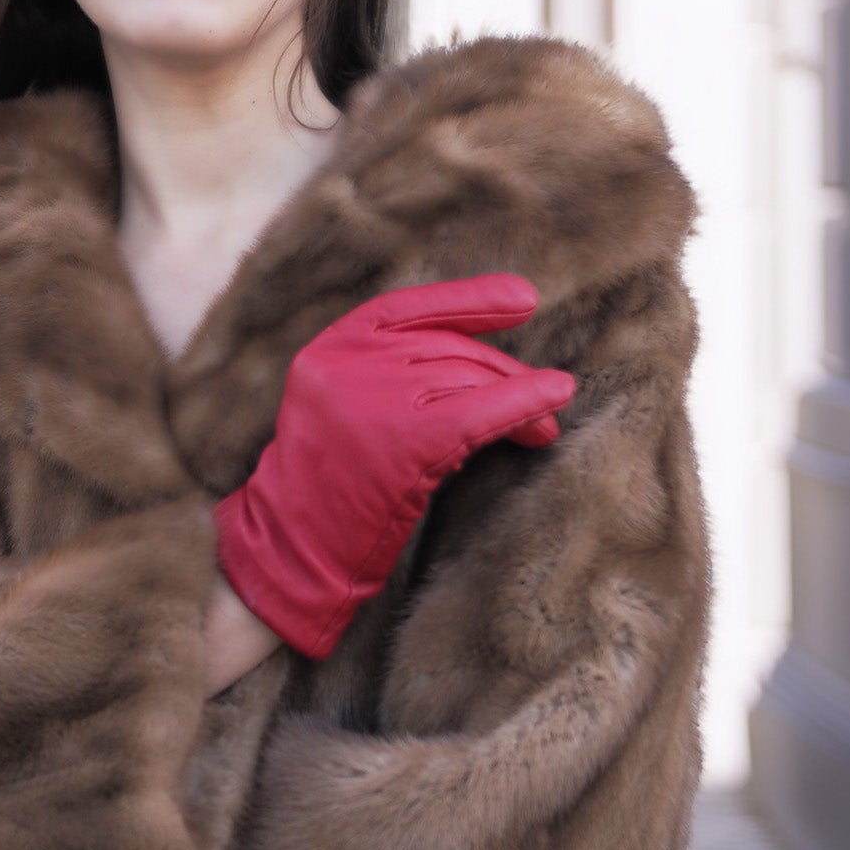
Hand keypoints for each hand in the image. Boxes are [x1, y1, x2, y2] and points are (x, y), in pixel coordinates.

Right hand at [212, 275, 575, 659]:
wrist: (293, 551)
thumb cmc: (327, 493)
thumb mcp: (339, 413)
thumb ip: (387, 376)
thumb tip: (481, 363)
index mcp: (330, 350)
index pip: (407, 308)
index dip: (470, 300)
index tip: (523, 299)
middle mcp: (349, 365)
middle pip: (448, 350)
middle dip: (503, 373)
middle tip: (546, 399)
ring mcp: (374, 399)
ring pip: (468, 380)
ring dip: (520, 398)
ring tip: (546, 428)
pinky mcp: (406, 440)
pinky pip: (481, 412)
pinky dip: (525, 402)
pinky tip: (556, 396)